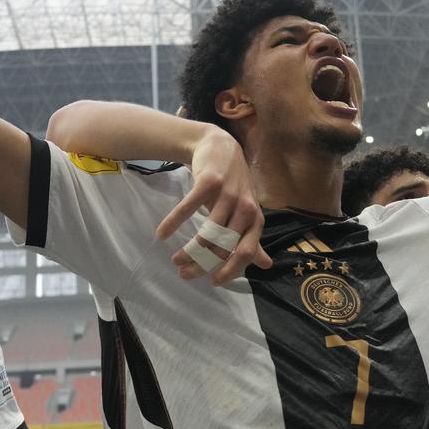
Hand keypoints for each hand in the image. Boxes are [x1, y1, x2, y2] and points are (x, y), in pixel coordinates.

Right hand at [159, 127, 271, 284]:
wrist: (221, 147)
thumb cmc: (234, 185)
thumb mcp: (247, 212)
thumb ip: (253, 239)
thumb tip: (267, 265)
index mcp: (256, 220)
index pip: (246, 253)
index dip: (229, 271)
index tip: (211, 281)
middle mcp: (245, 208)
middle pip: (223, 247)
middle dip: (202, 264)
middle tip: (184, 273)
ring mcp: (228, 194)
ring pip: (207, 232)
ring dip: (188, 250)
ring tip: (175, 259)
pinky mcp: (209, 181)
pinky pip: (188, 208)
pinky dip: (173, 223)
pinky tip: (161, 234)